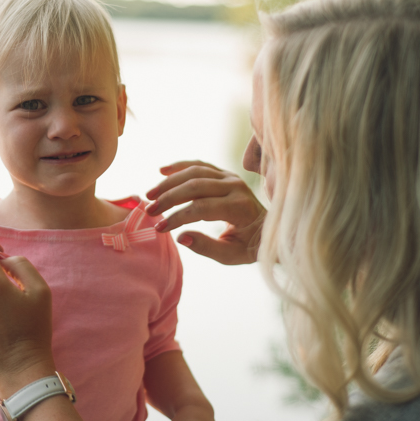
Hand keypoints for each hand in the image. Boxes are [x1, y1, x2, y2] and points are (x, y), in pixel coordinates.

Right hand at [145, 160, 264, 264]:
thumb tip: (180, 237)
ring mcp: (231, 177)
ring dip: (170, 182)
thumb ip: (206, 247)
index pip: (201, 208)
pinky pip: (200, 165)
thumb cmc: (249, 246)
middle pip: (195, 186)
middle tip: (149, 211)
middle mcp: (236, 187)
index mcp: (239, 208)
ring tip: (150, 195)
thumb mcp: (231, 255)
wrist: (269, 230)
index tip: (160, 229)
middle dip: (169, 198)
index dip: (177, 217)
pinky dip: (180, 166)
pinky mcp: (225, 173)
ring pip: (195, 172)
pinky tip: (162, 171)